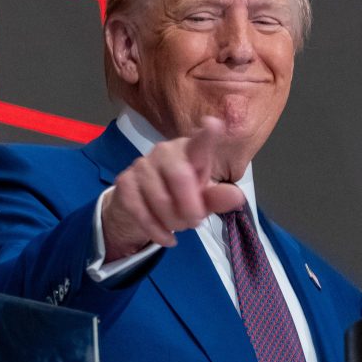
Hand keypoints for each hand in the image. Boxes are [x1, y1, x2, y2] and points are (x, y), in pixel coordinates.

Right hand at [101, 116, 253, 259]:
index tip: (215, 124)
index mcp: (190, 151)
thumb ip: (218, 198)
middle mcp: (165, 151)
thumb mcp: (203, 199)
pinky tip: (167, 238)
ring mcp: (142, 165)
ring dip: (174, 221)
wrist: (140, 206)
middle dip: (190, 208)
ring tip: (180, 225)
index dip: (208, 135)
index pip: (200, 142)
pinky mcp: (124, 182)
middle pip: (180, 177)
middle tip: (195, 222)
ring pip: (160, 199)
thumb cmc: (180, 196)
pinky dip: (157, 231)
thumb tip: (237, 197)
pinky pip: (141, 211)